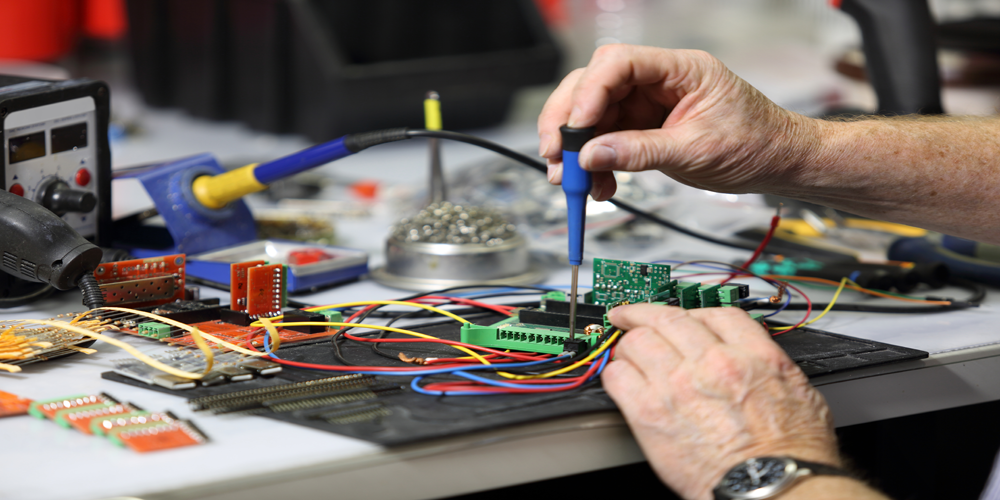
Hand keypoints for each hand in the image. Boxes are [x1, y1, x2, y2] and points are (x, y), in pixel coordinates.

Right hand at [538, 45, 818, 200]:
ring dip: (577, 149)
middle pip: (594, 86)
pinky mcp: (643, 129)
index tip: (574, 128)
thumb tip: (592, 155)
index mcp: (679, 69)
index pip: (618, 64)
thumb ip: (641, 152)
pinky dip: (596, 164)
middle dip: (568, 121)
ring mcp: (648, 104)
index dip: (589, 93)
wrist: (779, 164)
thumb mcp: (697, 151)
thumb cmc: (756, 144)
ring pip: (594, 117)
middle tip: (556, 155)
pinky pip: (606, 142)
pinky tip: (599, 186)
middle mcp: (658, 81)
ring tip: (572, 181)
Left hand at [601, 304, 839, 499]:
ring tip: (624, 352)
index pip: (715, 314)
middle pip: (667, 319)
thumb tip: (755, 364)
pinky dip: (615, 373)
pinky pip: (618, 377)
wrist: (773, 489)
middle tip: (629, 316)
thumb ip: (769, 368)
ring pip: (637, 342)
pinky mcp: (650, 412)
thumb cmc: (791, 456)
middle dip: (643, 314)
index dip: (692, 312)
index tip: (680, 316)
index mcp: (754, 356)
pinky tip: (619, 379)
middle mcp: (713, 363)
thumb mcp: (801, 394)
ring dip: (628, 344)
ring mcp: (678, 384)